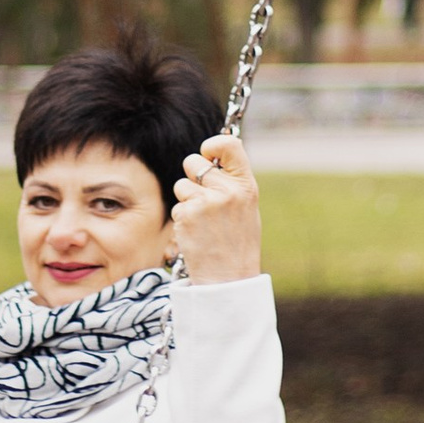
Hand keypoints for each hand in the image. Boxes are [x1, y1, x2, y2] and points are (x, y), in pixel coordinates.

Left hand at [169, 130, 259, 284]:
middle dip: (193, 178)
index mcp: (246, 186)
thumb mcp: (245, 208)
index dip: (212, 145)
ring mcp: (205, 202)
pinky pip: (177, 206)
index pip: (228, 144)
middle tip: (204, 200)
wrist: (230, 279)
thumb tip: (211, 158)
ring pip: (180, 185)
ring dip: (186, 201)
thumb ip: (231, 183)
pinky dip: (182, 219)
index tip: (209, 156)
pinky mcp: (187, 215)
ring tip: (203, 223)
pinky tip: (196, 234)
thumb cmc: (238, 243)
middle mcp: (227, 190)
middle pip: (193, 162)